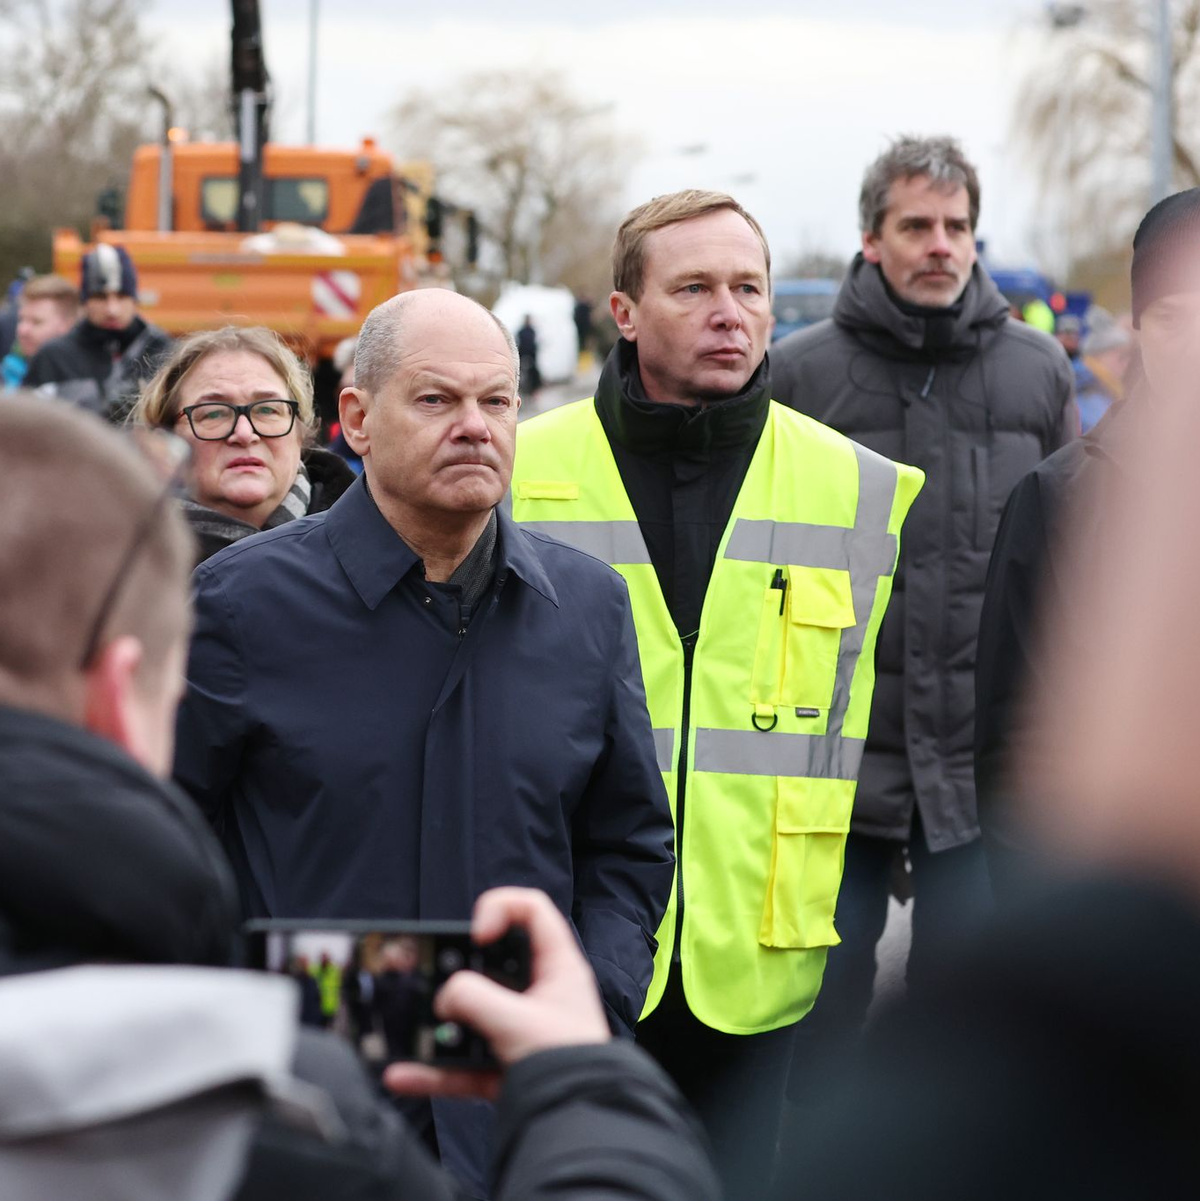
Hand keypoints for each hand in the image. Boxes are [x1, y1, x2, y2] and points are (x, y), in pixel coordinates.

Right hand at [384, 887, 609, 1100]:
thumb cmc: (571, 1063)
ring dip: (439, 1025)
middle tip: (431, 975)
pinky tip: (404, 1073)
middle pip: (491, 964)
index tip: (477, 935)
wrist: (576, 1123)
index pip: (531, 911)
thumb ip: (474, 999)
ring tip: (412, 1024)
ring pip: (471, 1016)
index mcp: (556, 967)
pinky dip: (434, 1069)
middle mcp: (538, 993)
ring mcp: (518, 1031)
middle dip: (456, 970)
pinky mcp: (502, 1067)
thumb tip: (444, 999)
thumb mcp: (518, 1021)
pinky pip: (461, 1063)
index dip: (500, 909)